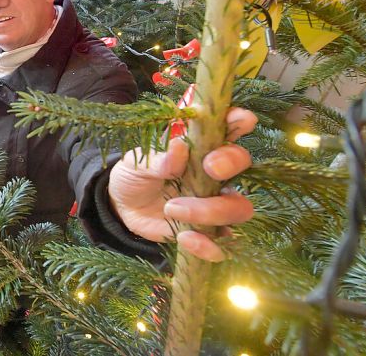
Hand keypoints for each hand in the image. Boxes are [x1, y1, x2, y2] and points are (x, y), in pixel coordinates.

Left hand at [108, 108, 256, 261]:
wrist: (122, 208)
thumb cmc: (134, 176)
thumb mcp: (136, 163)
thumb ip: (157, 158)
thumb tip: (179, 148)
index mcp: (198, 147)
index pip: (227, 129)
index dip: (239, 121)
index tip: (243, 119)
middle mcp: (214, 173)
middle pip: (242, 164)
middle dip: (231, 163)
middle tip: (209, 168)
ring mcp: (214, 203)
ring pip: (239, 207)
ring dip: (212, 210)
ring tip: (172, 208)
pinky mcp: (207, 232)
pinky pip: (223, 245)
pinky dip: (209, 245)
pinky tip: (185, 238)